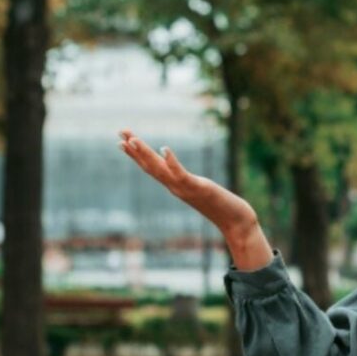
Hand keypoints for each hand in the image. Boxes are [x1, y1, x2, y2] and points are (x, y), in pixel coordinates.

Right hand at [118, 129, 270, 267]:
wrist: (236, 223)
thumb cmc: (223, 207)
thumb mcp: (203, 191)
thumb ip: (193, 184)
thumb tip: (185, 178)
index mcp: (176, 186)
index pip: (152, 168)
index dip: (136, 155)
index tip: (122, 140)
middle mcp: (176, 187)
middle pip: (150, 166)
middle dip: (135, 149)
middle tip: (120, 132)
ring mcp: (185, 189)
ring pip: (160, 170)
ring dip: (145, 154)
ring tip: (133, 138)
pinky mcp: (199, 188)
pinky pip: (181, 174)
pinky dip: (171, 162)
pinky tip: (164, 148)